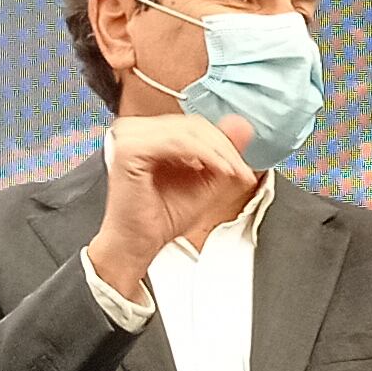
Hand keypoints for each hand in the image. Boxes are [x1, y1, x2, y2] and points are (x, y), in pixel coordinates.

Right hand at [92, 109, 256, 299]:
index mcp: (148, 134)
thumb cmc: (162, 218)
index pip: (193, 125)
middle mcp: (134, 130)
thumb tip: (243, 126)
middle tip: (242, 170)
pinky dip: (205, 155)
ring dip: (218, 152)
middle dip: (224, 148)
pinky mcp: (127, 150)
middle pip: (192, 125)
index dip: (224, 142)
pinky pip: (176, 142)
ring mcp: (127, 137)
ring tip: (233, 173)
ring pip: (187, 132)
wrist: (140, 245)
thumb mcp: (204, 181)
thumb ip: (222, 153)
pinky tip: (219, 170)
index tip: (244, 164)